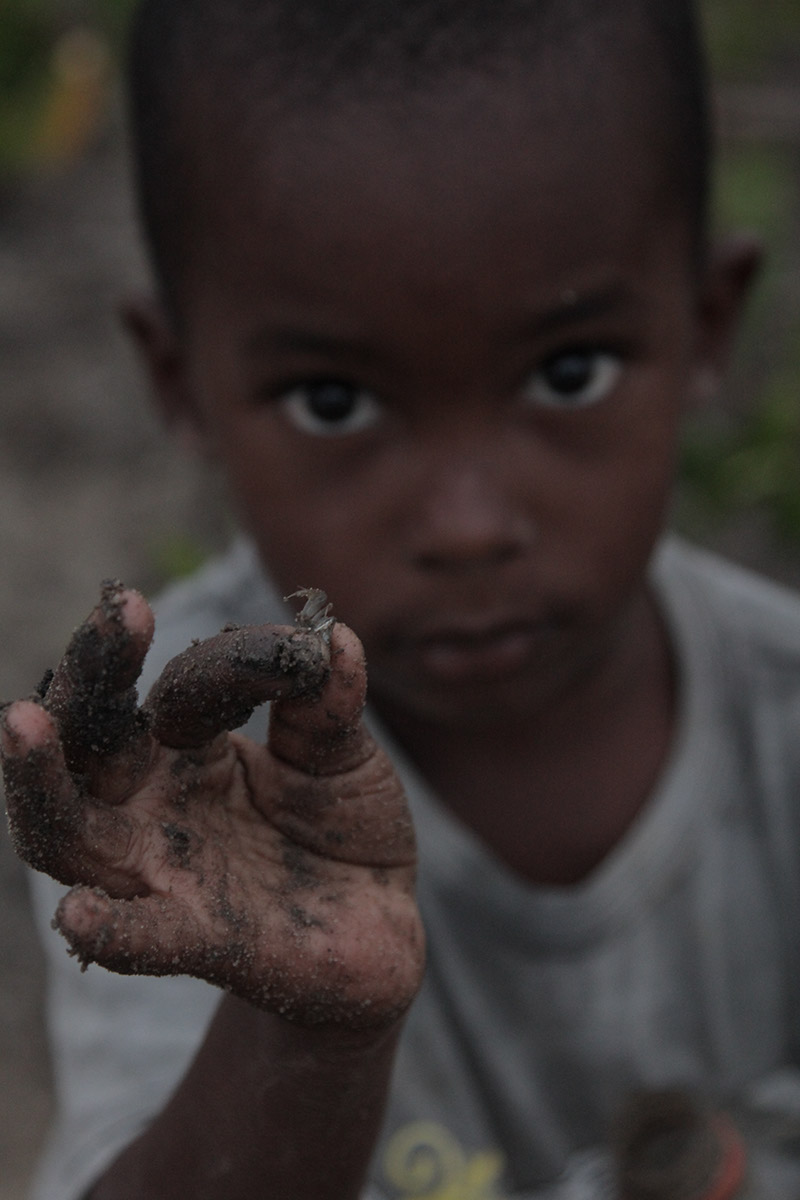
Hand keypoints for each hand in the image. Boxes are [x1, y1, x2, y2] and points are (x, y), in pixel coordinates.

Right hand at [1, 584, 423, 1028]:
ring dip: (41, 781)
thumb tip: (338, 638)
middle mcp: (152, 806)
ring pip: (70, 833)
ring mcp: (165, 873)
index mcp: (184, 749)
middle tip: (117, 614)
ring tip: (24, 718)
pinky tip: (78, 913)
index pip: (179, 690)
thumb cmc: (340, 827)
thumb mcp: (344, 756)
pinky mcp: (201, 938)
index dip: (228, 663)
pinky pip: (139, 936)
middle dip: (89, 676)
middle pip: (88, 742)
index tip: (296, 650)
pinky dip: (108, 928)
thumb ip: (330, 706)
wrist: (378, 923)